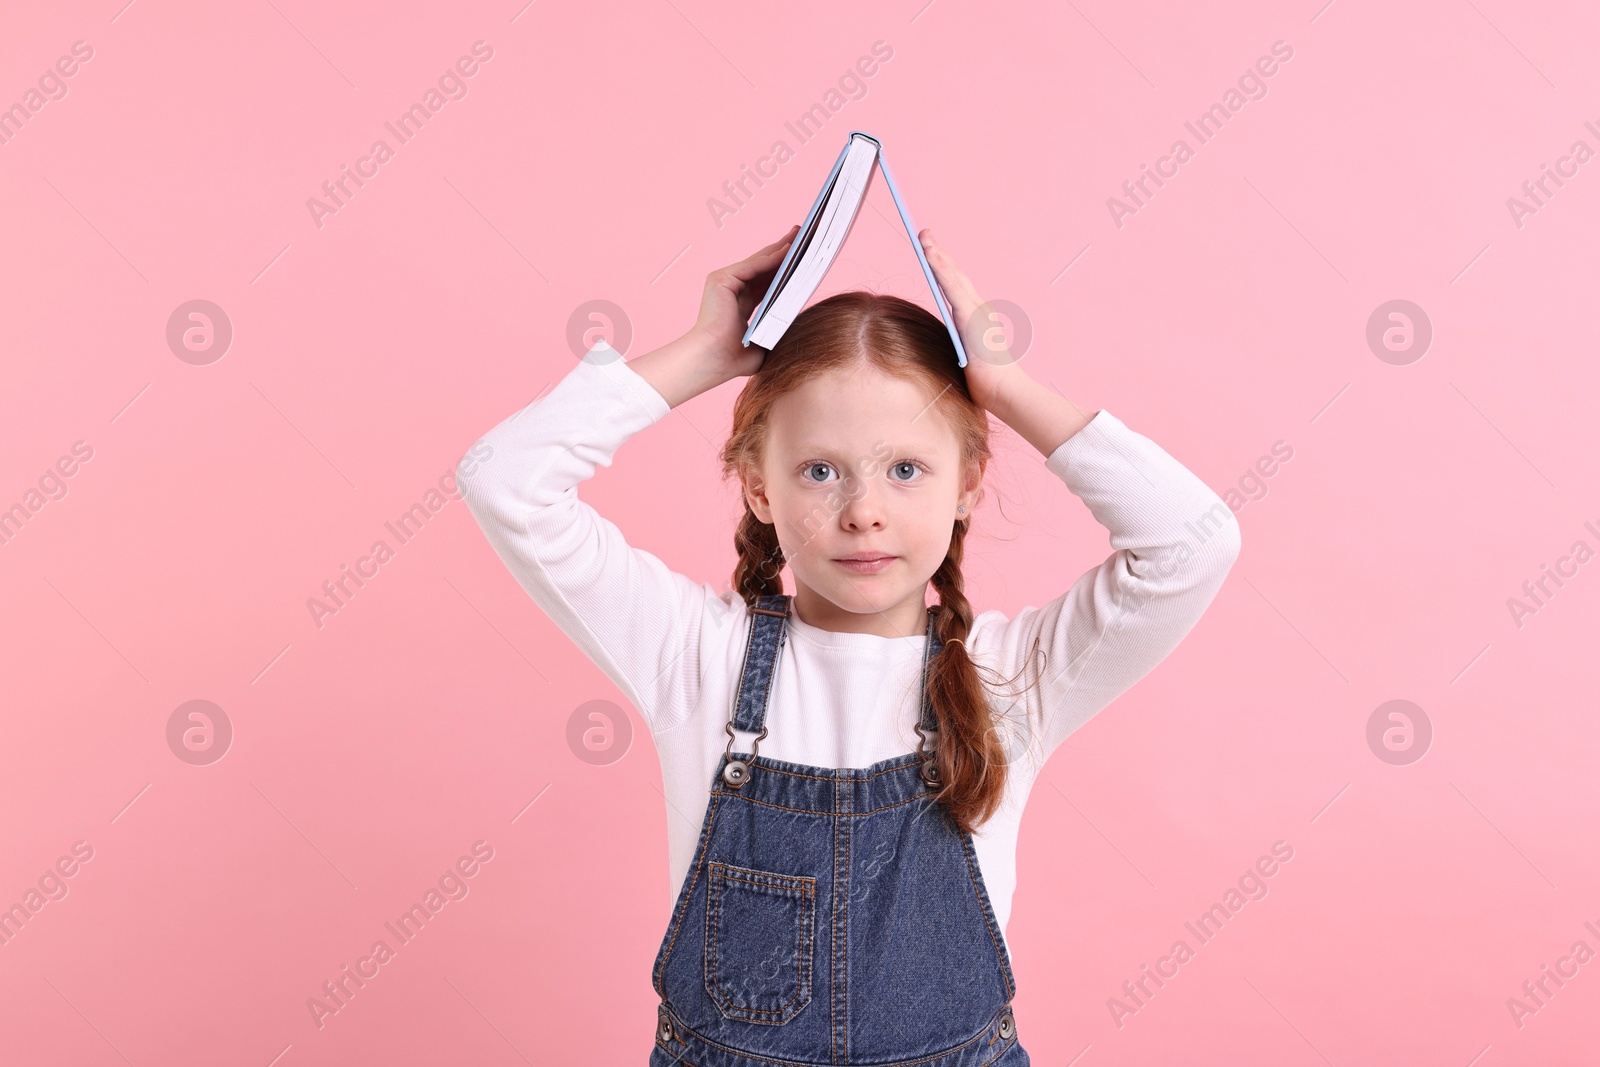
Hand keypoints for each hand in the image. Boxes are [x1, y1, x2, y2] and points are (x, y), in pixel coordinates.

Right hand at [683, 224, 800, 383]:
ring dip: (782, 248)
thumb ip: (778, 329)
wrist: (713, 361)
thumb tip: (801, 321)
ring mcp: (725, 282)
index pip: (767, 282)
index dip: (784, 269)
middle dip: (784, 250)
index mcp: (739, 304)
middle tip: (805, 236)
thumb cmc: (734, 360)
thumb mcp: (764, 341)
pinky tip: (789, 250)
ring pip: (760, 262)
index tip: (802, 258)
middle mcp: (731, 289)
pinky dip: (772, 258)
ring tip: (802, 236)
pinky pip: (753, 265)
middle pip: (764, 266)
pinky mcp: (722, 279)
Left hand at [918, 228, 1027, 413]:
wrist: (1005, 393)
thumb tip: (949, 357)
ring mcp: (974, 310)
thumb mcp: (967, 361)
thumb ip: (958, 350)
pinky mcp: (969, 315)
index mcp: (975, 318)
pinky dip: (939, 267)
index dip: (943, 268)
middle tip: (925, 234)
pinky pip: (950, 285)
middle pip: (954, 274)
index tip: (932, 252)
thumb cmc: (988, 384)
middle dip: (938, 252)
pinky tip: (929, 254)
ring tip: (924, 237)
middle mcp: (977, 309)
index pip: (956, 287)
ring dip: (937, 254)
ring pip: (952, 275)